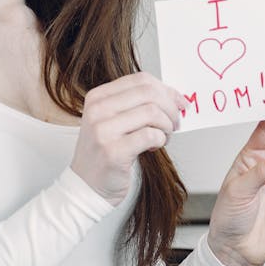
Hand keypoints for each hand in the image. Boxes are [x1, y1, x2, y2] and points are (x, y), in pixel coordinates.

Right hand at [71, 73, 185, 206]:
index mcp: (98, 97)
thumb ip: (138, 105)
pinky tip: (154, 146)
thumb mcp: (114, 120)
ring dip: (166, 126)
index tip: (178, 103)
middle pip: (149, 93)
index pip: (140, 80)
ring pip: (152, 113)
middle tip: (174, 123)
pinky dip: (160, 140)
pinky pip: (151, 135)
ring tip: (164, 136)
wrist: (86, 186)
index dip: (166, 90)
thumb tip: (175, 97)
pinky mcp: (114, 151)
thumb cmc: (105, 153)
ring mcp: (103, 130)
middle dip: (170, 108)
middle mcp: (97, 110)